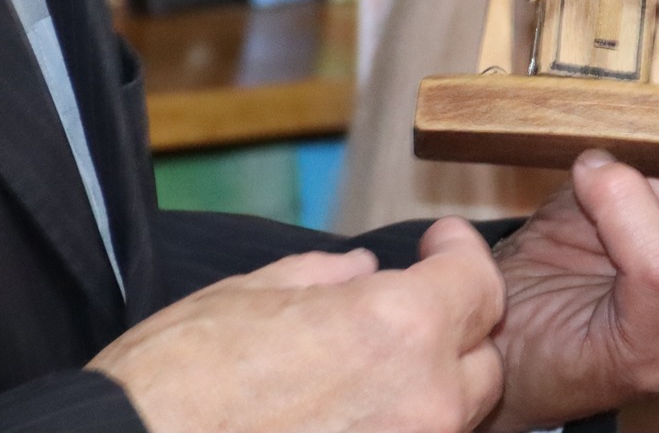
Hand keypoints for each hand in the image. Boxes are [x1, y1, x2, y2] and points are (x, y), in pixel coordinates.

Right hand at [89, 219, 504, 432]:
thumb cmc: (176, 380)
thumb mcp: (248, 295)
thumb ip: (324, 277)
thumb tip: (361, 271)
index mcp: (398, 326)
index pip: (478, 283)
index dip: (459, 253)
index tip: (440, 244)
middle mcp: (421, 399)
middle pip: (482, 363)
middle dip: (455, 330)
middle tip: (411, 311)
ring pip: (451, 420)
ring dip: (425, 392)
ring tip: (368, 374)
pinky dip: (392, 430)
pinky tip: (344, 419)